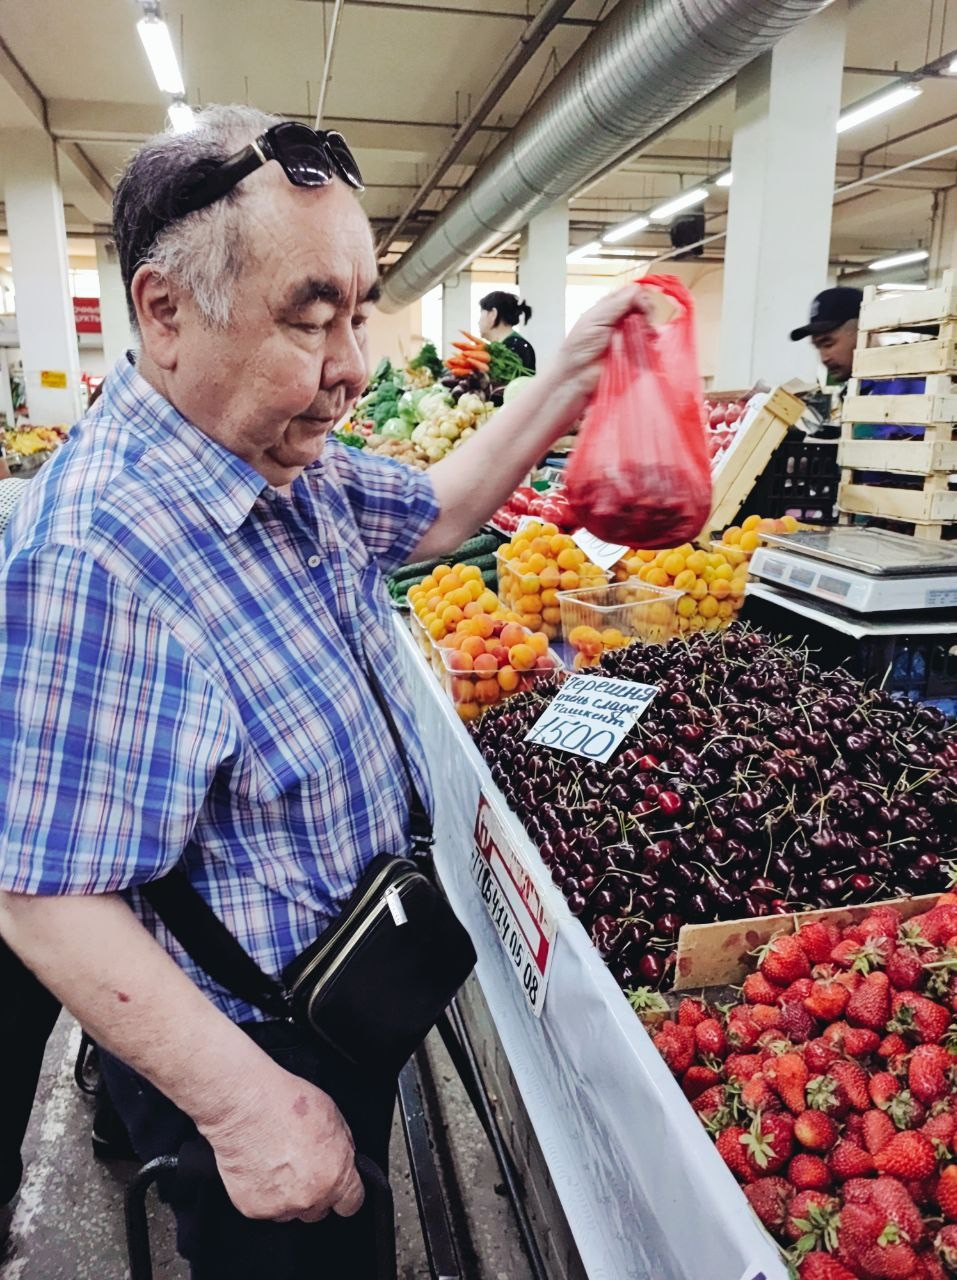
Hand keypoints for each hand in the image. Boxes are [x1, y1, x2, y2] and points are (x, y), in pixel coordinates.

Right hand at [200, 1062, 363, 1222]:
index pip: (351, 1203)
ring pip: (290, 1210)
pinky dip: (262, 1192)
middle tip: (300, 1164)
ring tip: (277, 1161)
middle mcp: (309, 1197)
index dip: (345, 1194)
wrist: (244, 1106)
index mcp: (334, 1175)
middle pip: (319, 1208)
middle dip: (314, 1191)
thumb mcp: (333, 1115)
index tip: (339, 1188)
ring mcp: (280, 1206)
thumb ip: (343, 1147)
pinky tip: (259, 1166)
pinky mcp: (253, 1208)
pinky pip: (264, 1207)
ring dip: (287, 1194)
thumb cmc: (284, 1104)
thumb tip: (344, 1158)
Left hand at [550, 284, 650, 421]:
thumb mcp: (596, 318)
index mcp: (609, 307)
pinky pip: (649, 345)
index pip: (632, 293)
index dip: (640, 298)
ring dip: (647, 329)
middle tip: (642, 323)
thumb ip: (617, 303)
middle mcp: (621, 319)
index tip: (642, 308)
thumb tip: (639, 291)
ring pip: (648, 325)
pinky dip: (650, 344)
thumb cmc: (580, 346)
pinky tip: (646, 346)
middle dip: (646, 313)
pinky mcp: (634, 354)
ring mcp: (629, 337)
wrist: (577, 376)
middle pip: (644, 308)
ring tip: (642, 337)